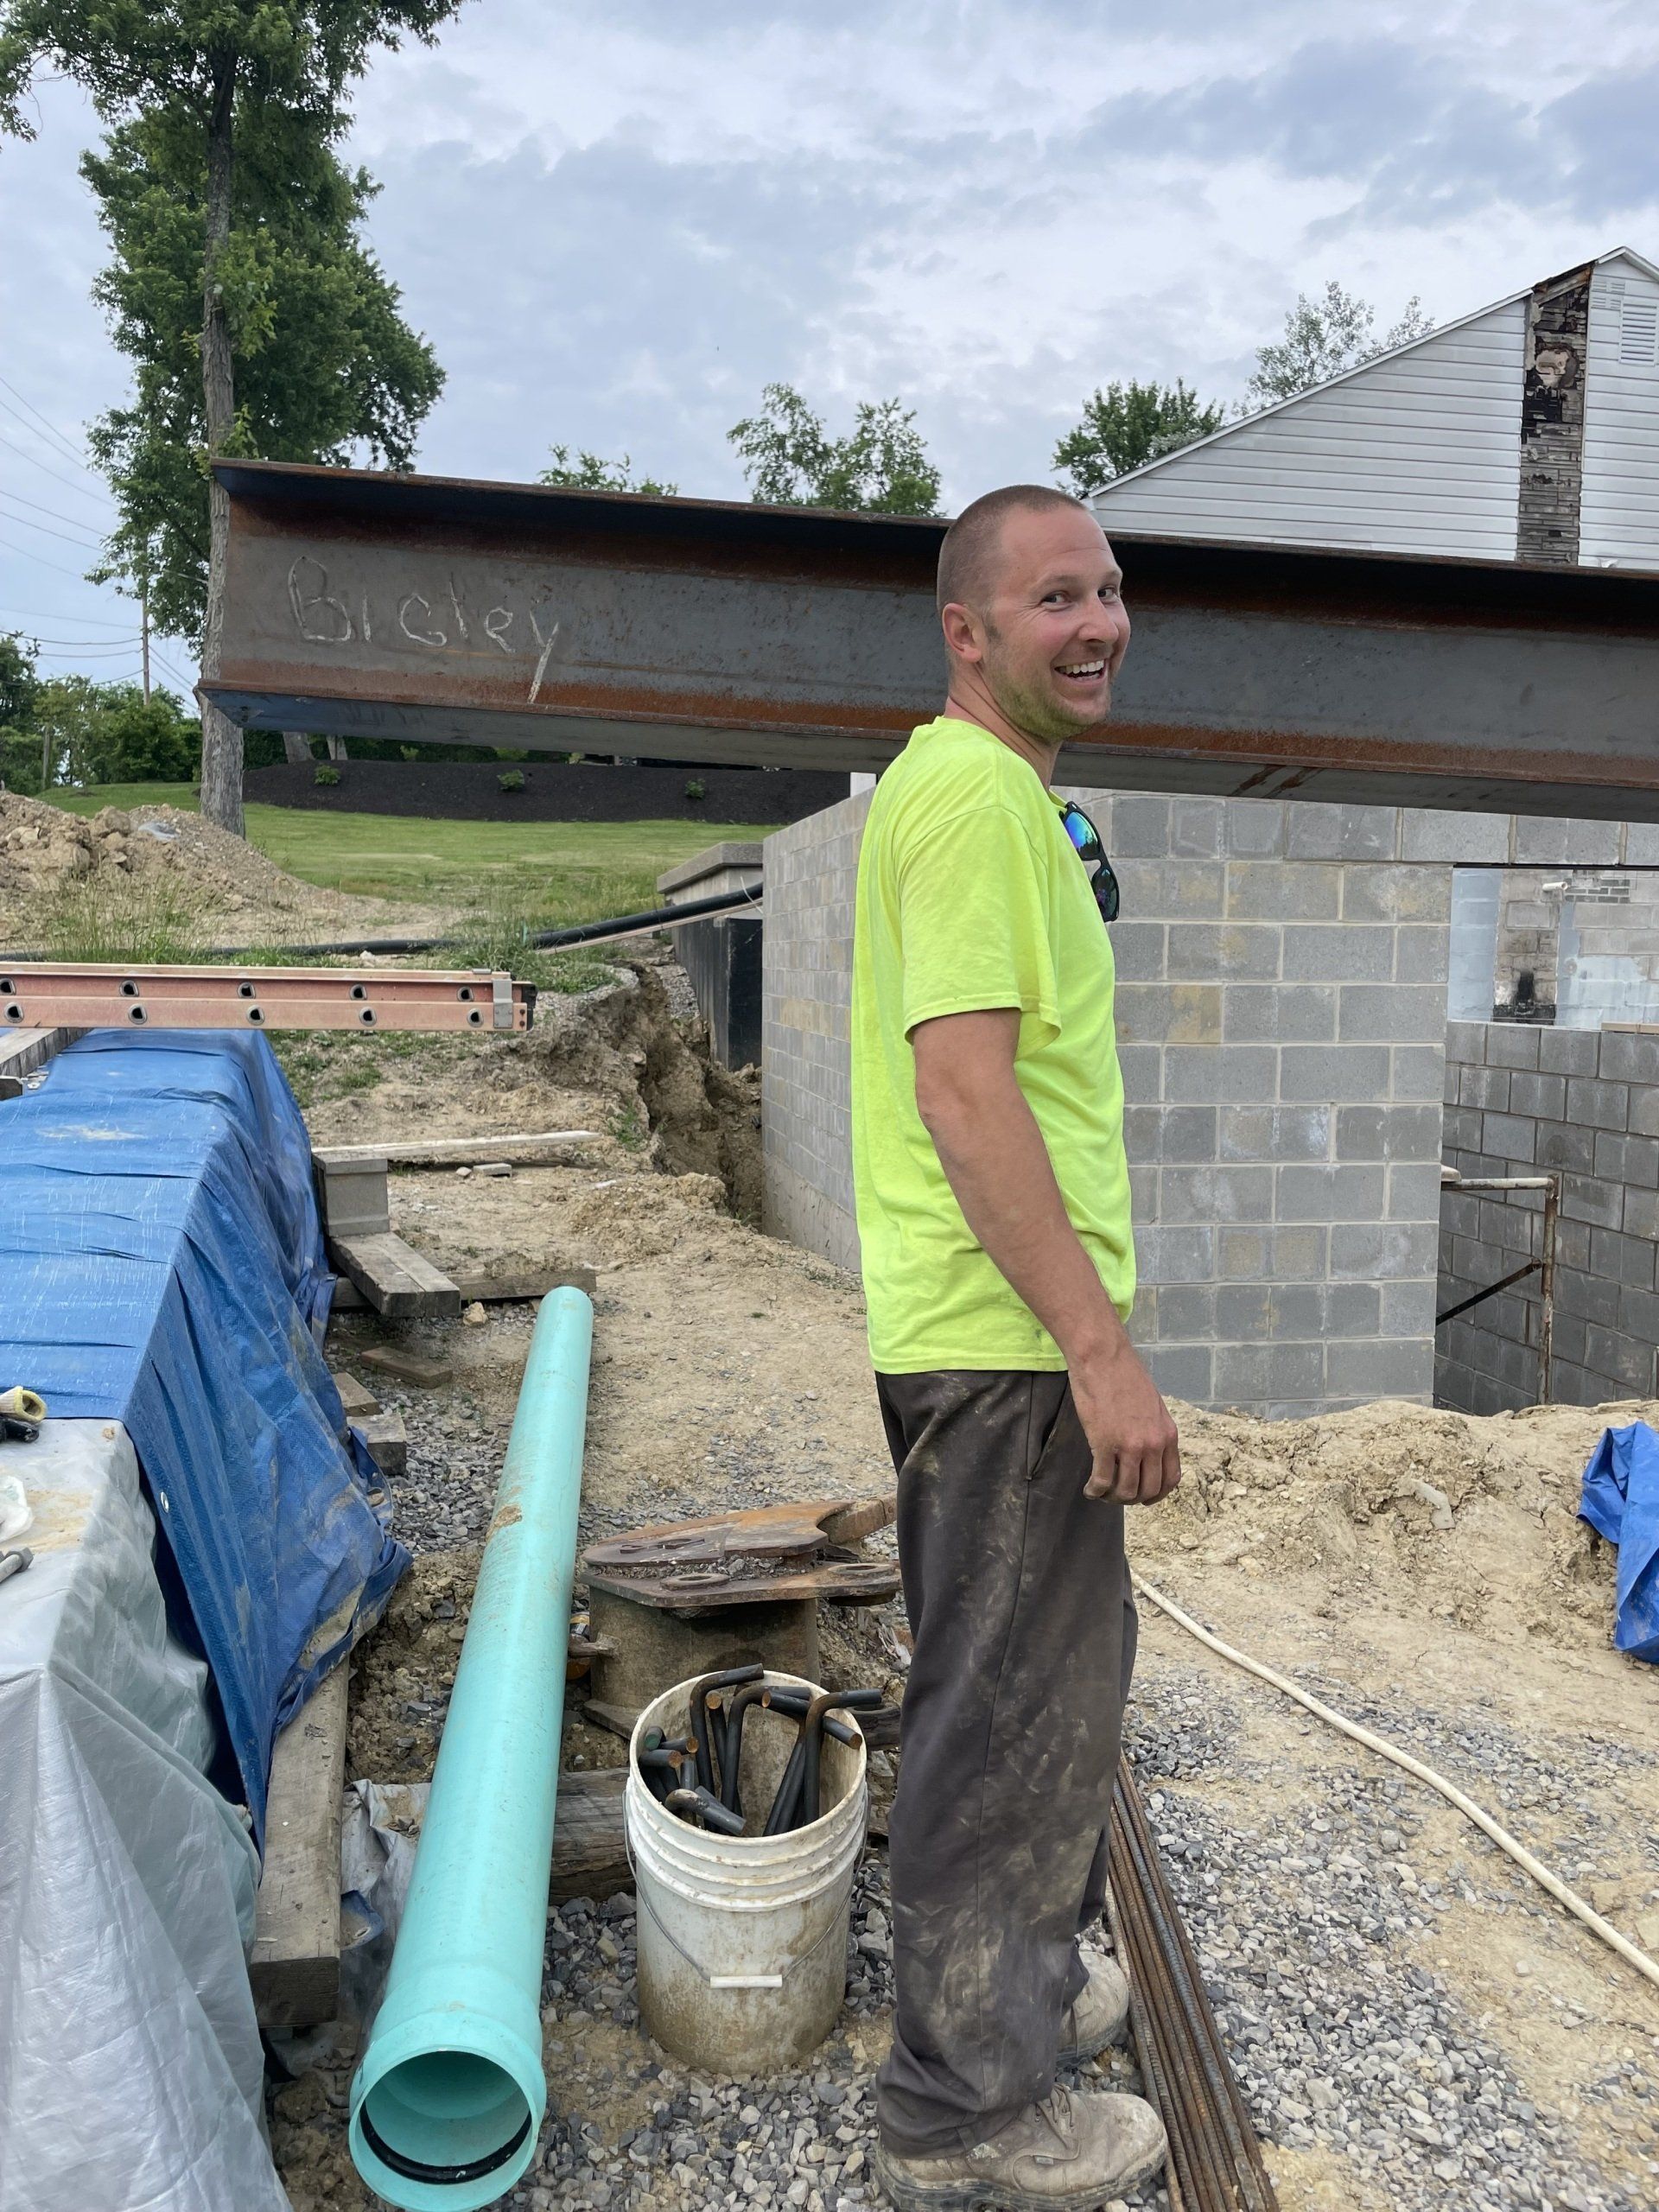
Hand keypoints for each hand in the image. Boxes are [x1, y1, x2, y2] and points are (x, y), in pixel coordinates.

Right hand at [1071, 1339, 1181, 1504]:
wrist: (1103, 1357)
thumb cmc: (1124, 1375)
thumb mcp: (1153, 1405)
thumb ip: (1153, 1431)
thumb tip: (1147, 1452)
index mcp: (1168, 1434)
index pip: (1171, 1479)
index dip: (1157, 1494)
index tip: (1144, 1498)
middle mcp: (1153, 1444)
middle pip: (1148, 1490)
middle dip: (1132, 1499)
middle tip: (1117, 1495)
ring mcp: (1129, 1446)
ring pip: (1126, 1491)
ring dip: (1112, 1497)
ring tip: (1101, 1492)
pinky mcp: (1104, 1444)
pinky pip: (1103, 1480)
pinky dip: (1095, 1490)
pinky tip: (1089, 1489)